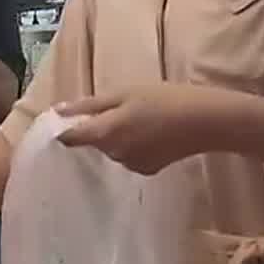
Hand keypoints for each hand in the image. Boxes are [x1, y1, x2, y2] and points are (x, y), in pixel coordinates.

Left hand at [53, 84, 229, 174]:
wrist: (205, 121)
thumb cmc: (163, 100)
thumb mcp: (124, 94)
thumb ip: (90, 105)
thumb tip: (57, 111)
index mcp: (104, 134)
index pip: (70, 138)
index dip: (64, 127)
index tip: (66, 117)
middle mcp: (113, 154)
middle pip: (93, 141)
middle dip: (97, 126)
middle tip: (119, 106)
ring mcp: (131, 165)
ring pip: (112, 148)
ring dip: (117, 134)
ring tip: (140, 116)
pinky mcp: (147, 170)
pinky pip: (129, 155)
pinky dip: (134, 144)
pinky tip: (152, 131)